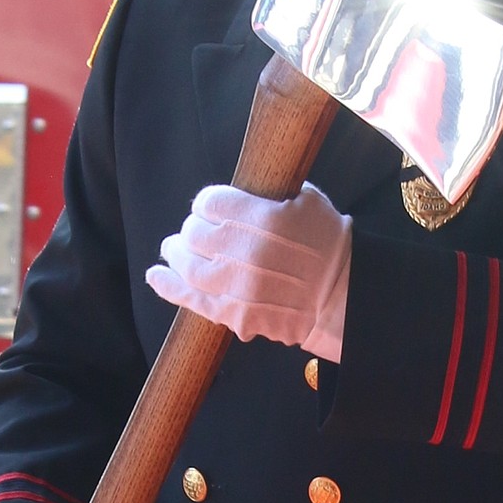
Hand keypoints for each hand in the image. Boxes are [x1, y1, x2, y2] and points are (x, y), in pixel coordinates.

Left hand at [146, 182, 350, 362]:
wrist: (346, 296)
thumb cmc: (329, 244)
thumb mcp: (307, 200)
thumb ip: (270, 191)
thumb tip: (239, 189)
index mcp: (263, 217)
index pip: (210, 202)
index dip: (206, 204)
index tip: (209, 209)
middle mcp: (245, 251)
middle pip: (194, 233)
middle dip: (192, 230)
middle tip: (194, 232)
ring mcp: (237, 285)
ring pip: (187, 265)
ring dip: (176, 255)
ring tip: (174, 250)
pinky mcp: (234, 313)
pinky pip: (191, 298)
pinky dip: (167, 285)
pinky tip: (156, 275)